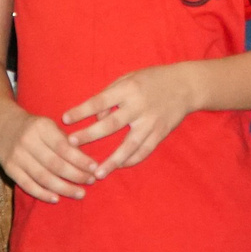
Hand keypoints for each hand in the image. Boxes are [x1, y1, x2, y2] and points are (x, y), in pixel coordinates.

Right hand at [0, 104, 100, 202]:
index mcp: (41, 127)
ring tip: (80, 193)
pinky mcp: (9, 169)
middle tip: (91, 181)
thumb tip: (87, 161)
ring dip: (63, 188)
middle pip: (55, 164)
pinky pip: (28, 185)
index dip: (80, 159)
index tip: (94, 168)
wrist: (2, 125)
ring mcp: (17, 156)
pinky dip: (43, 194)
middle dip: (76, 175)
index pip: (64, 147)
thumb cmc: (34, 127)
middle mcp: (27, 141)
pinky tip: (57, 198)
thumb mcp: (49, 125)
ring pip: (43, 177)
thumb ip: (66, 140)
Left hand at [62, 63, 200, 175]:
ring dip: (112, 160)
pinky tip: (119, 167)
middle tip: (71, 144)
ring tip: (96, 174)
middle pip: (111, 124)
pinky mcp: (160, 133)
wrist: (185, 85)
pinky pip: (144, 151)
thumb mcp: (129, 78)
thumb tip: (97, 116)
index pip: (100, 101)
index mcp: (128, 89)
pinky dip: (131, 160)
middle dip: (90, 135)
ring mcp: (151, 122)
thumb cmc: (152, 79)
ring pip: (129, 145)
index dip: (82, 110)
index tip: (65, 119)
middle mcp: (138, 106)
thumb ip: (111, 95)